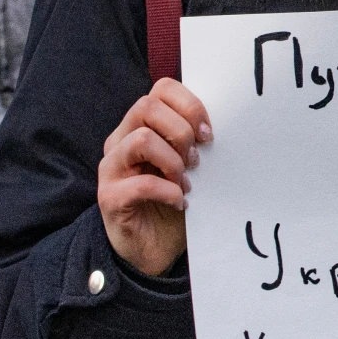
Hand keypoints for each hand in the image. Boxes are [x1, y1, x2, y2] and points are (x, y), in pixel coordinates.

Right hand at [99, 78, 212, 276]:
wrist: (154, 249)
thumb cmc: (175, 200)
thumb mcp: (190, 166)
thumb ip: (196, 141)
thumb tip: (228, 122)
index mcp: (140, 126)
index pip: (161, 89)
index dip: (190, 105)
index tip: (208, 133)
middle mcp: (120, 141)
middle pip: (146, 106)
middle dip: (180, 131)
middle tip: (196, 160)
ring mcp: (111, 168)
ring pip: (141, 140)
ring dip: (173, 161)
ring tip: (186, 182)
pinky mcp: (110, 197)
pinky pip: (140, 184)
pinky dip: (168, 192)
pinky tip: (180, 202)